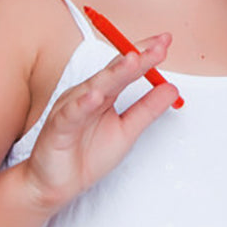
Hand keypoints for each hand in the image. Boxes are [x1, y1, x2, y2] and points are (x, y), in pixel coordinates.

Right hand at [23, 36, 179, 210]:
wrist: (55, 186)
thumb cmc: (87, 156)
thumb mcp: (127, 132)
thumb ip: (147, 109)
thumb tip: (172, 88)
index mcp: (104, 94)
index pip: (126, 69)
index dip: (145, 54)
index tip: (165, 41)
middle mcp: (86, 96)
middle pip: (113, 72)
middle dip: (136, 57)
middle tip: (157, 47)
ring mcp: (71, 109)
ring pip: (93, 87)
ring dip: (113, 74)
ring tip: (132, 61)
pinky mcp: (57, 128)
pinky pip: (70, 114)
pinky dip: (82, 104)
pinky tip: (95, 97)